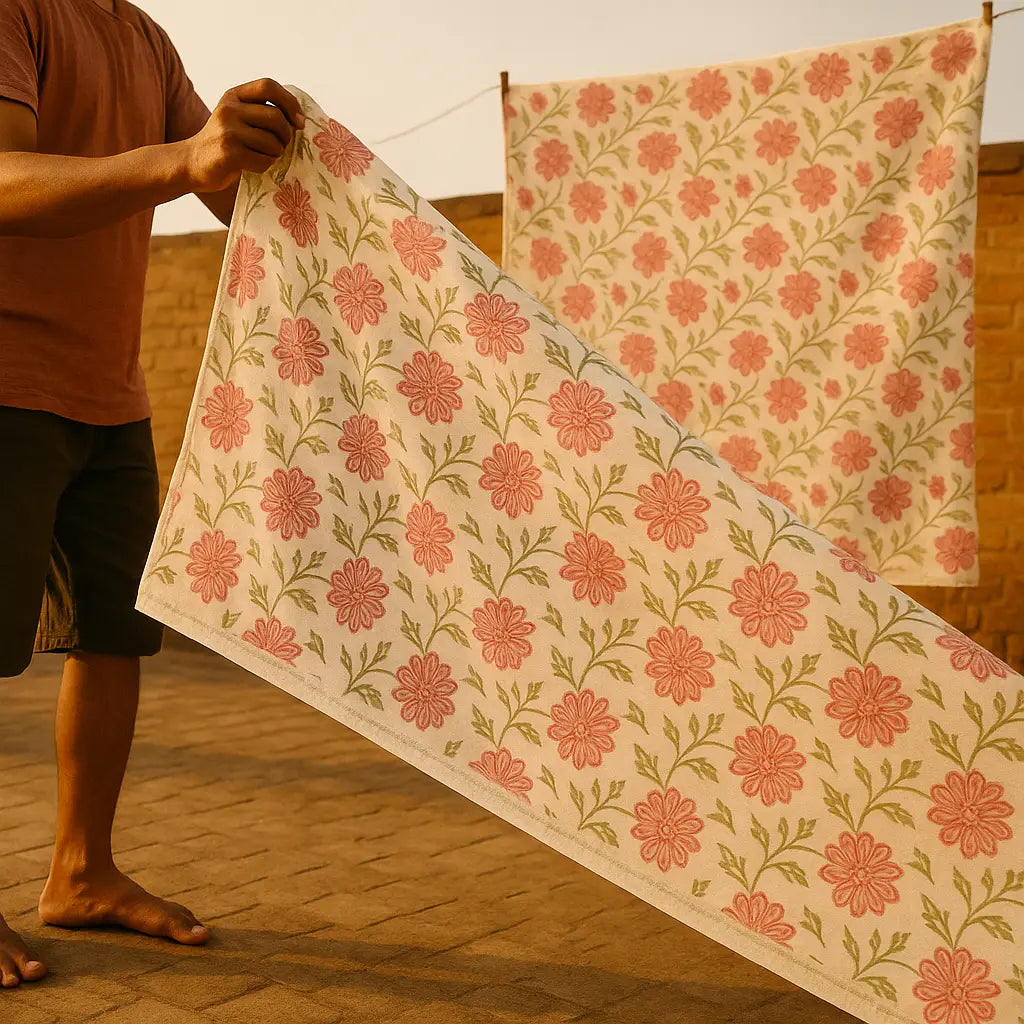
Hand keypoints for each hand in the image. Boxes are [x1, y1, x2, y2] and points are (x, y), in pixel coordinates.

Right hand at [183, 79, 304, 192]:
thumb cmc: (225, 141)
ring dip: (276, 153)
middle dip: (287, 134)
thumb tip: (299, 119)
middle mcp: (229, 109)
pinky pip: (264, 160)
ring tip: (266, 155)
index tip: (299, 121)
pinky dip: (266, 165)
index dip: (289, 102)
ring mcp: (228, 131)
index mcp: (234, 95)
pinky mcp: (229, 153)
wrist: (192, 162)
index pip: (268, 86)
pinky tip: (254, 165)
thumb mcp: (237, 116)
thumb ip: (260, 111)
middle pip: (275, 116)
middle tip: (282, 144)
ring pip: (272, 142)